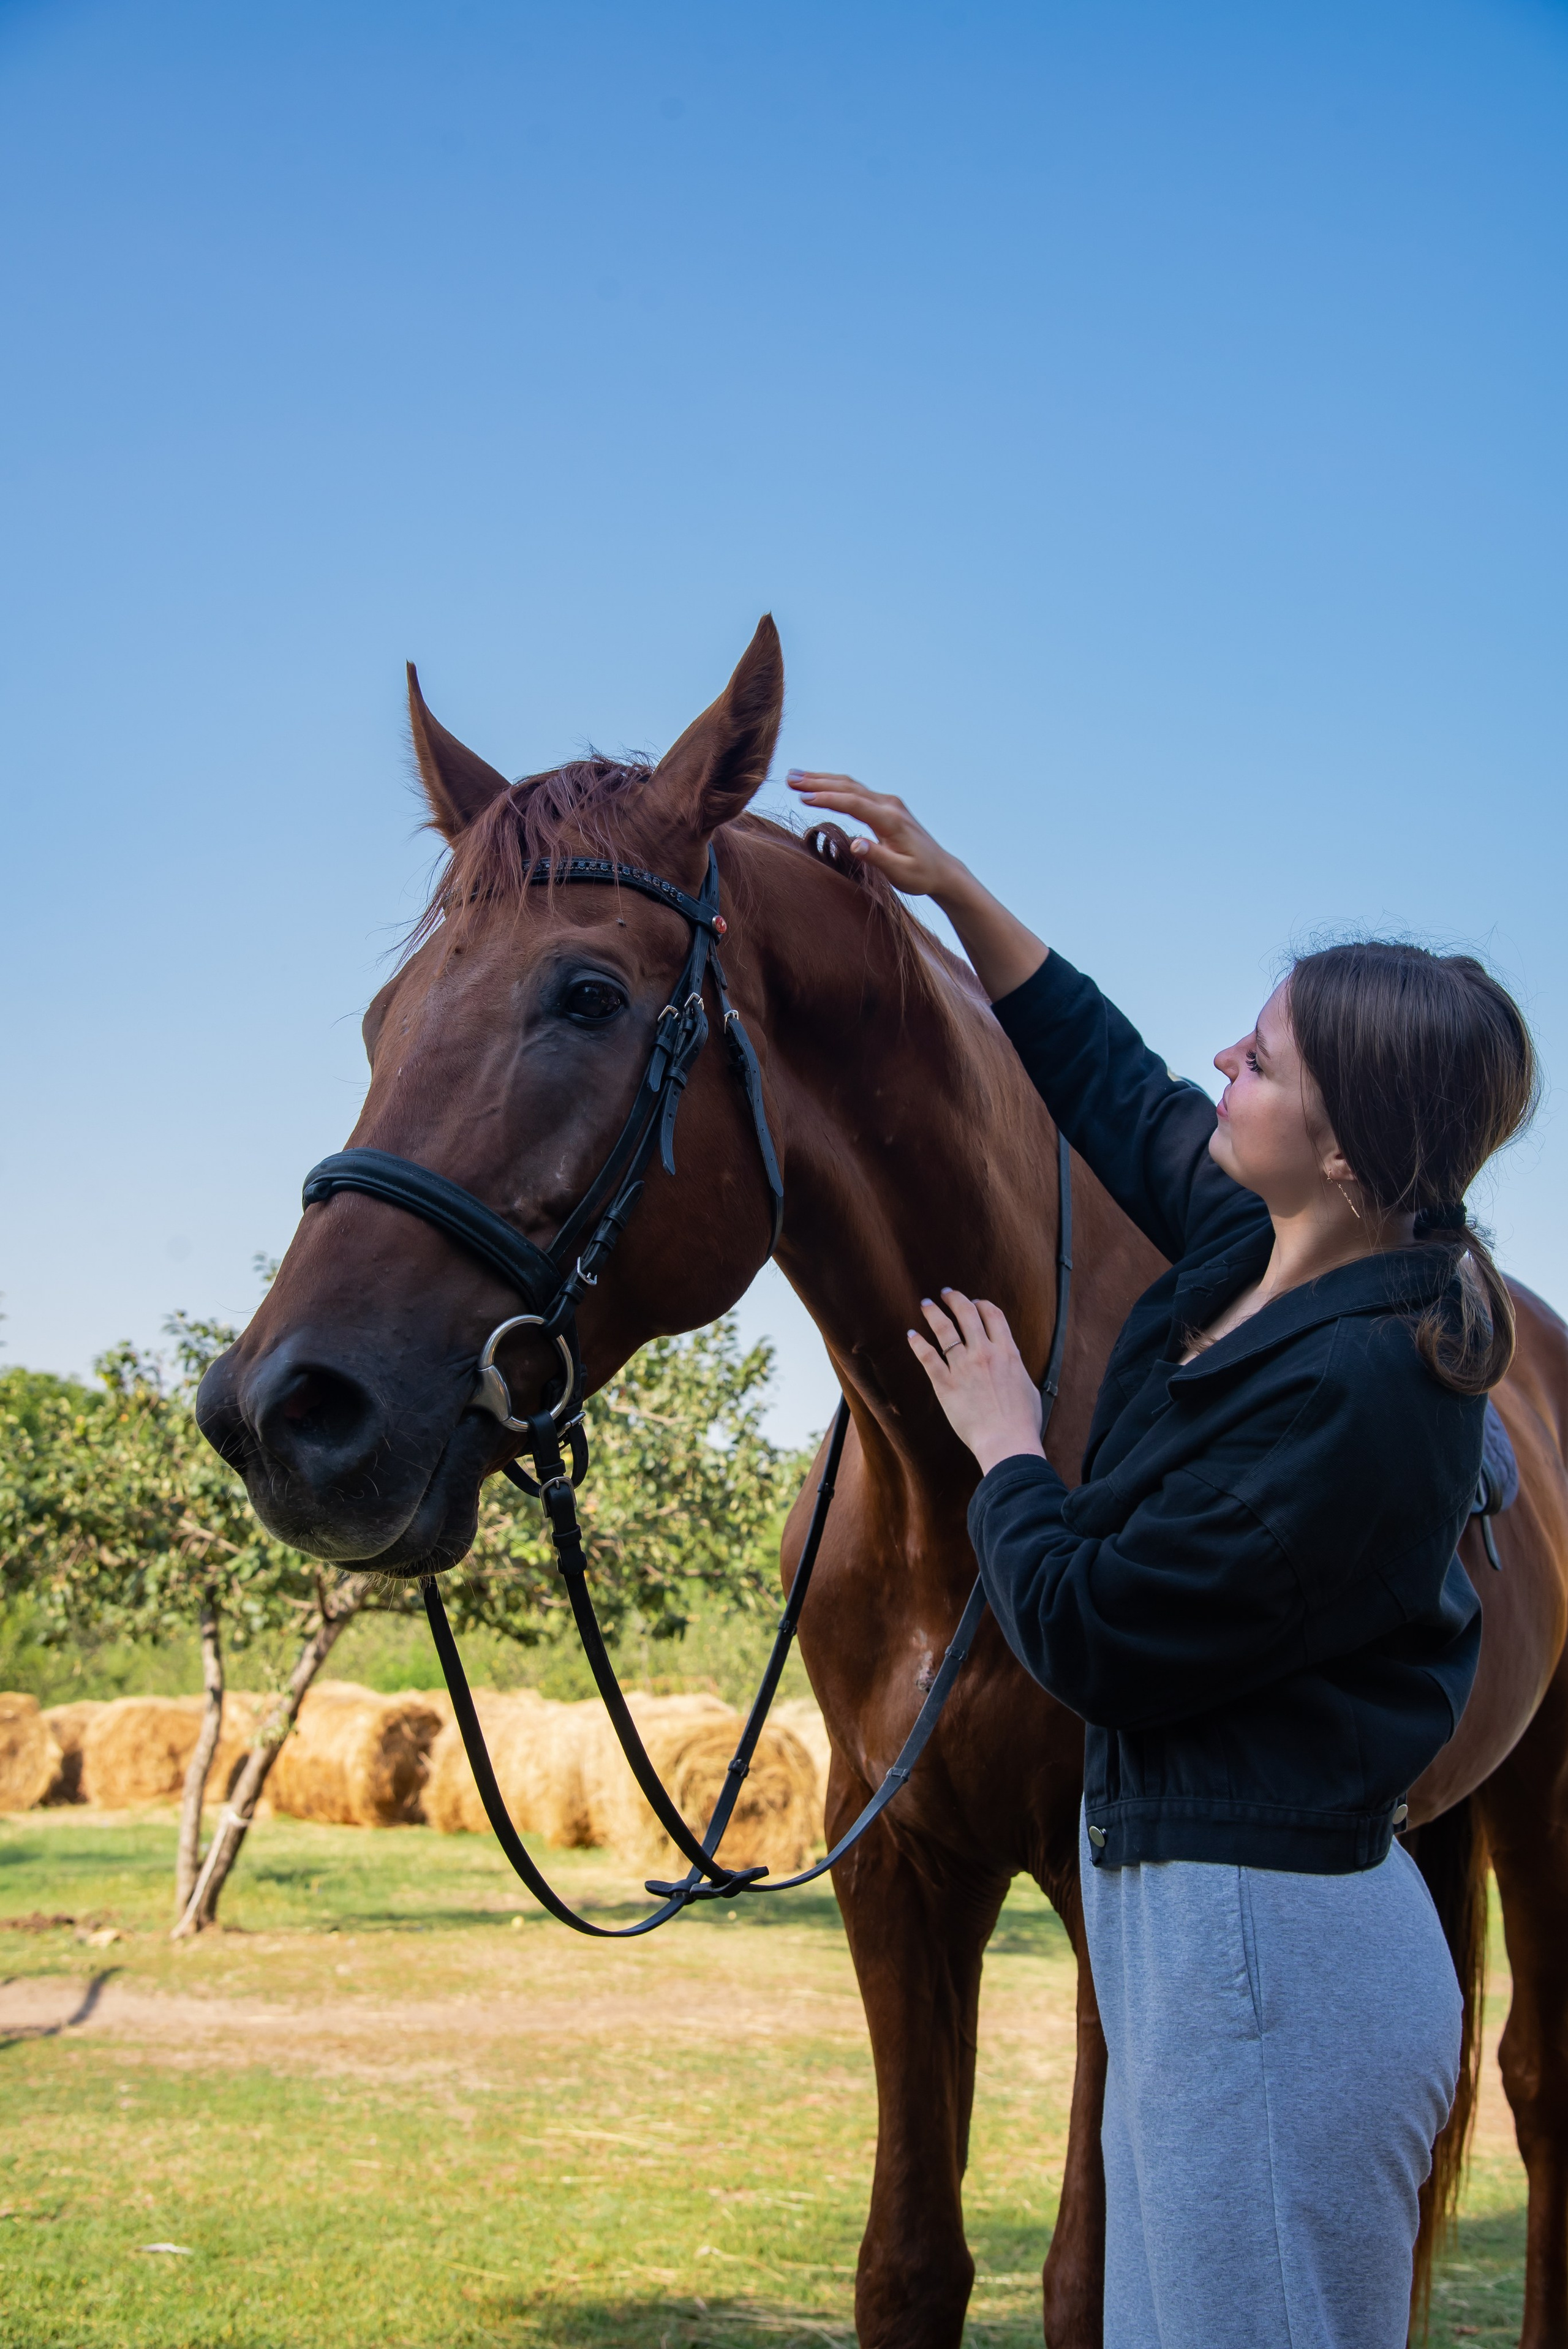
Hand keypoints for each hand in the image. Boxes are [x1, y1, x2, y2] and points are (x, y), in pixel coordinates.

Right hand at [786, 771, 964, 900]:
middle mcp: (889, 805)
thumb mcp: (901, 873)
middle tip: (790, 778)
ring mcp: (888, 803)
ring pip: (851, 786)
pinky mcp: (885, 806)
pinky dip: (834, 786)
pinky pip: (855, 791)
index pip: (855, 804)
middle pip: (849, 788)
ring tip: (795, 777)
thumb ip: (877, 857)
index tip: (804, 798)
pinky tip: (817, 784)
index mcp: (891, 820)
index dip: (829, 799)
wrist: (942, 869)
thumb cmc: (921, 875)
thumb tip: (856, 843)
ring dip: (822, 780)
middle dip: (818, 782)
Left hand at [907, 1290, 1044, 1475]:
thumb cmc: (1022, 1421)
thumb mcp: (1028, 1387)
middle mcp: (985, 1353)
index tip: (976, 1302)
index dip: (983, 1304)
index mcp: (1007, 1352)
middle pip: (968, 1314)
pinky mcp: (945, 1384)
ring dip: (934, 1313)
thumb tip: (1012, 1364)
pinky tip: (911, 1335)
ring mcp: (964, 1367)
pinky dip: (918, 1343)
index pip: (993, 1316)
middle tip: (946, 1292)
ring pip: (945, 1330)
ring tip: (926, 1303)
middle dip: (956, 1299)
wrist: (1007, 1441)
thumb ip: (1016, 1370)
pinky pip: (928, 1356)